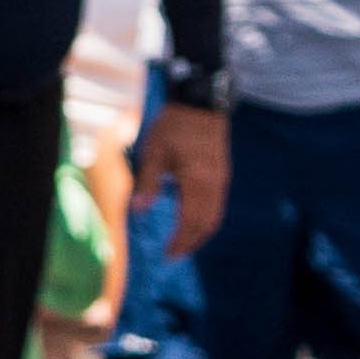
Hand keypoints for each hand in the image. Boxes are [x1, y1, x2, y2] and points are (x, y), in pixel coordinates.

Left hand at [134, 98, 228, 248]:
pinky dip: (206, 218)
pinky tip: (193, 220)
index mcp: (197, 182)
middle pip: (207, 224)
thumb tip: (137, 211)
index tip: (168, 254)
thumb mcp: (153, 153)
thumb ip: (147, 184)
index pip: (192, 222)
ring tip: (183, 242)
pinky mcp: (222, 173)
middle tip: (174, 254)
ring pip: (215, 216)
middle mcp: (214, 185)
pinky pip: (217, 204)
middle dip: (191, 242)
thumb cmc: (174, 127)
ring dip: (200, 233)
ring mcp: (221, 179)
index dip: (181, 241)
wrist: (200, 104)